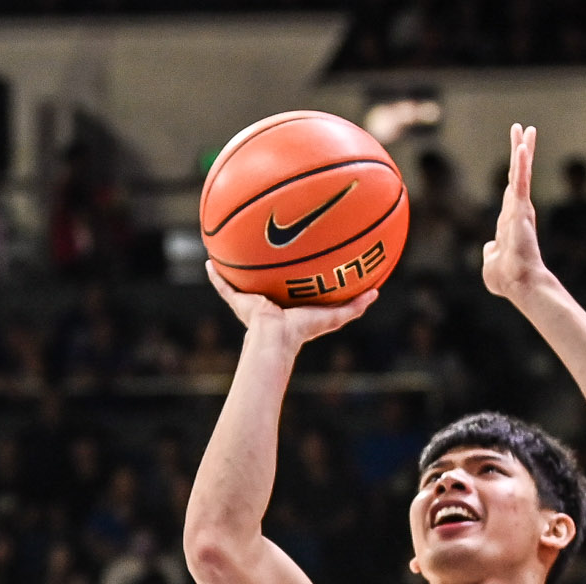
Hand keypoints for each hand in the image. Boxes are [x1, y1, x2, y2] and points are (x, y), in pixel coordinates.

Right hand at [205, 261, 377, 344]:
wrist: (276, 337)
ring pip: (243, 280)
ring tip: (234, 244)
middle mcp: (270, 302)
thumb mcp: (334, 317)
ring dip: (239, 266)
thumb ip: (355, 307)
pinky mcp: (238, 301)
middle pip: (268, 280)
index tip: (300, 261)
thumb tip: (377, 293)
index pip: (293, 287)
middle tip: (269, 244)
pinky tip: (209, 261)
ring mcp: (252, 301)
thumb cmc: (304, 330)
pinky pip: (223, 286)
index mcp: (290, 305)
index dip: (295, 276)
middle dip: (267, 266)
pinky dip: (215, 276)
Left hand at [482, 123, 550, 300]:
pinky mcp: (522, 210)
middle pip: (518, 174)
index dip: (514, 171)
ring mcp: (521, 209)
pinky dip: (523, 164)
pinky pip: (521, 182)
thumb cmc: (506, 278)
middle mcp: (517, 211)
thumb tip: (490, 247)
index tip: (519, 152)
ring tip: (526, 129)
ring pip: (521, 173)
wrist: (518, 284)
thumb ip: (490, 252)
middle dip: (521, 150)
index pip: (511, 189)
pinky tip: (523, 147)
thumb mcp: (491, 262)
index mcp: (510, 220)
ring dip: (523, 150)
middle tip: (524, 129)